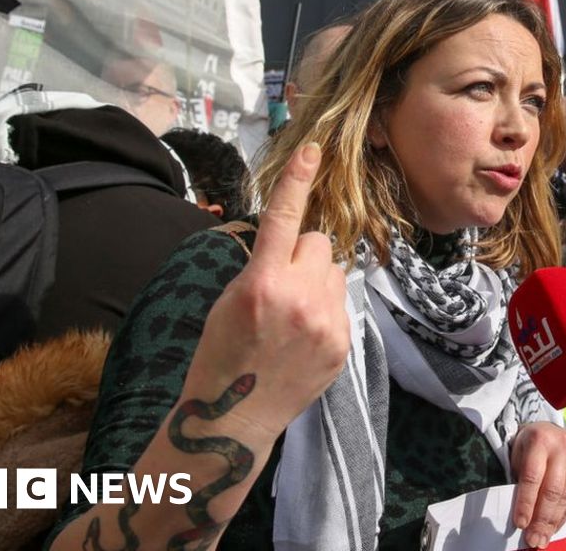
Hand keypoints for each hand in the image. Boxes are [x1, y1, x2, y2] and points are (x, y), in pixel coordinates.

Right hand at [186, 142, 348, 441]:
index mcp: (262, 282)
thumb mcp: (229, 300)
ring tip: (292, 316)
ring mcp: (326, 322)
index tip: (312, 149)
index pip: (282, 218)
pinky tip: (304, 337)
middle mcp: (299, 298)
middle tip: (281, 285)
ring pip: (334, 272)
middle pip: (319, 243)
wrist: (236, 414)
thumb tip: (291, 246)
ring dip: (317, 281)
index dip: (296, 181)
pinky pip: (341, 303)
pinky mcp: (342, 343)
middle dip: (302, 254)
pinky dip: (325, 310)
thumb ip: (262, 267)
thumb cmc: (222, 353)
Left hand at [510, 422, 565, 548]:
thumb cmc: (528, 445)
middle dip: (542, 519)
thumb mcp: (516, 454)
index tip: (521, 524)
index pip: (532, 477)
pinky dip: (565, 514)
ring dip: (554, 521)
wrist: (548, 429)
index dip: (526, 503)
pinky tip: (555, 526)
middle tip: (534, 539)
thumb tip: (521, 516)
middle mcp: (561, 446)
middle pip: (552, 490)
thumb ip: (518, 479)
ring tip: (543, 537)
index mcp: (538, 440)